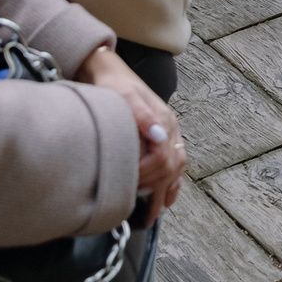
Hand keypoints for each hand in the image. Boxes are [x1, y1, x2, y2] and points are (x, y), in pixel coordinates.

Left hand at [82, 46, 185, 214]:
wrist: (104, 68)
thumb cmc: (110, 82)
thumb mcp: (124, 95)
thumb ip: (142, 116)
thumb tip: (160, 137)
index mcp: (164, 120)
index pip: (162, 159)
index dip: (145, 176)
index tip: (128, 187)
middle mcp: (170, 129)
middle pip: (172, 168)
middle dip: (157, 191)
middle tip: (139, 210)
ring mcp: (167, 132)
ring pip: (176, 169)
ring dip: (167, 192)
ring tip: (154, 213)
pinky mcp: (160, 136)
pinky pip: (174, 165)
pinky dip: (171, 184)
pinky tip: (165, 196)